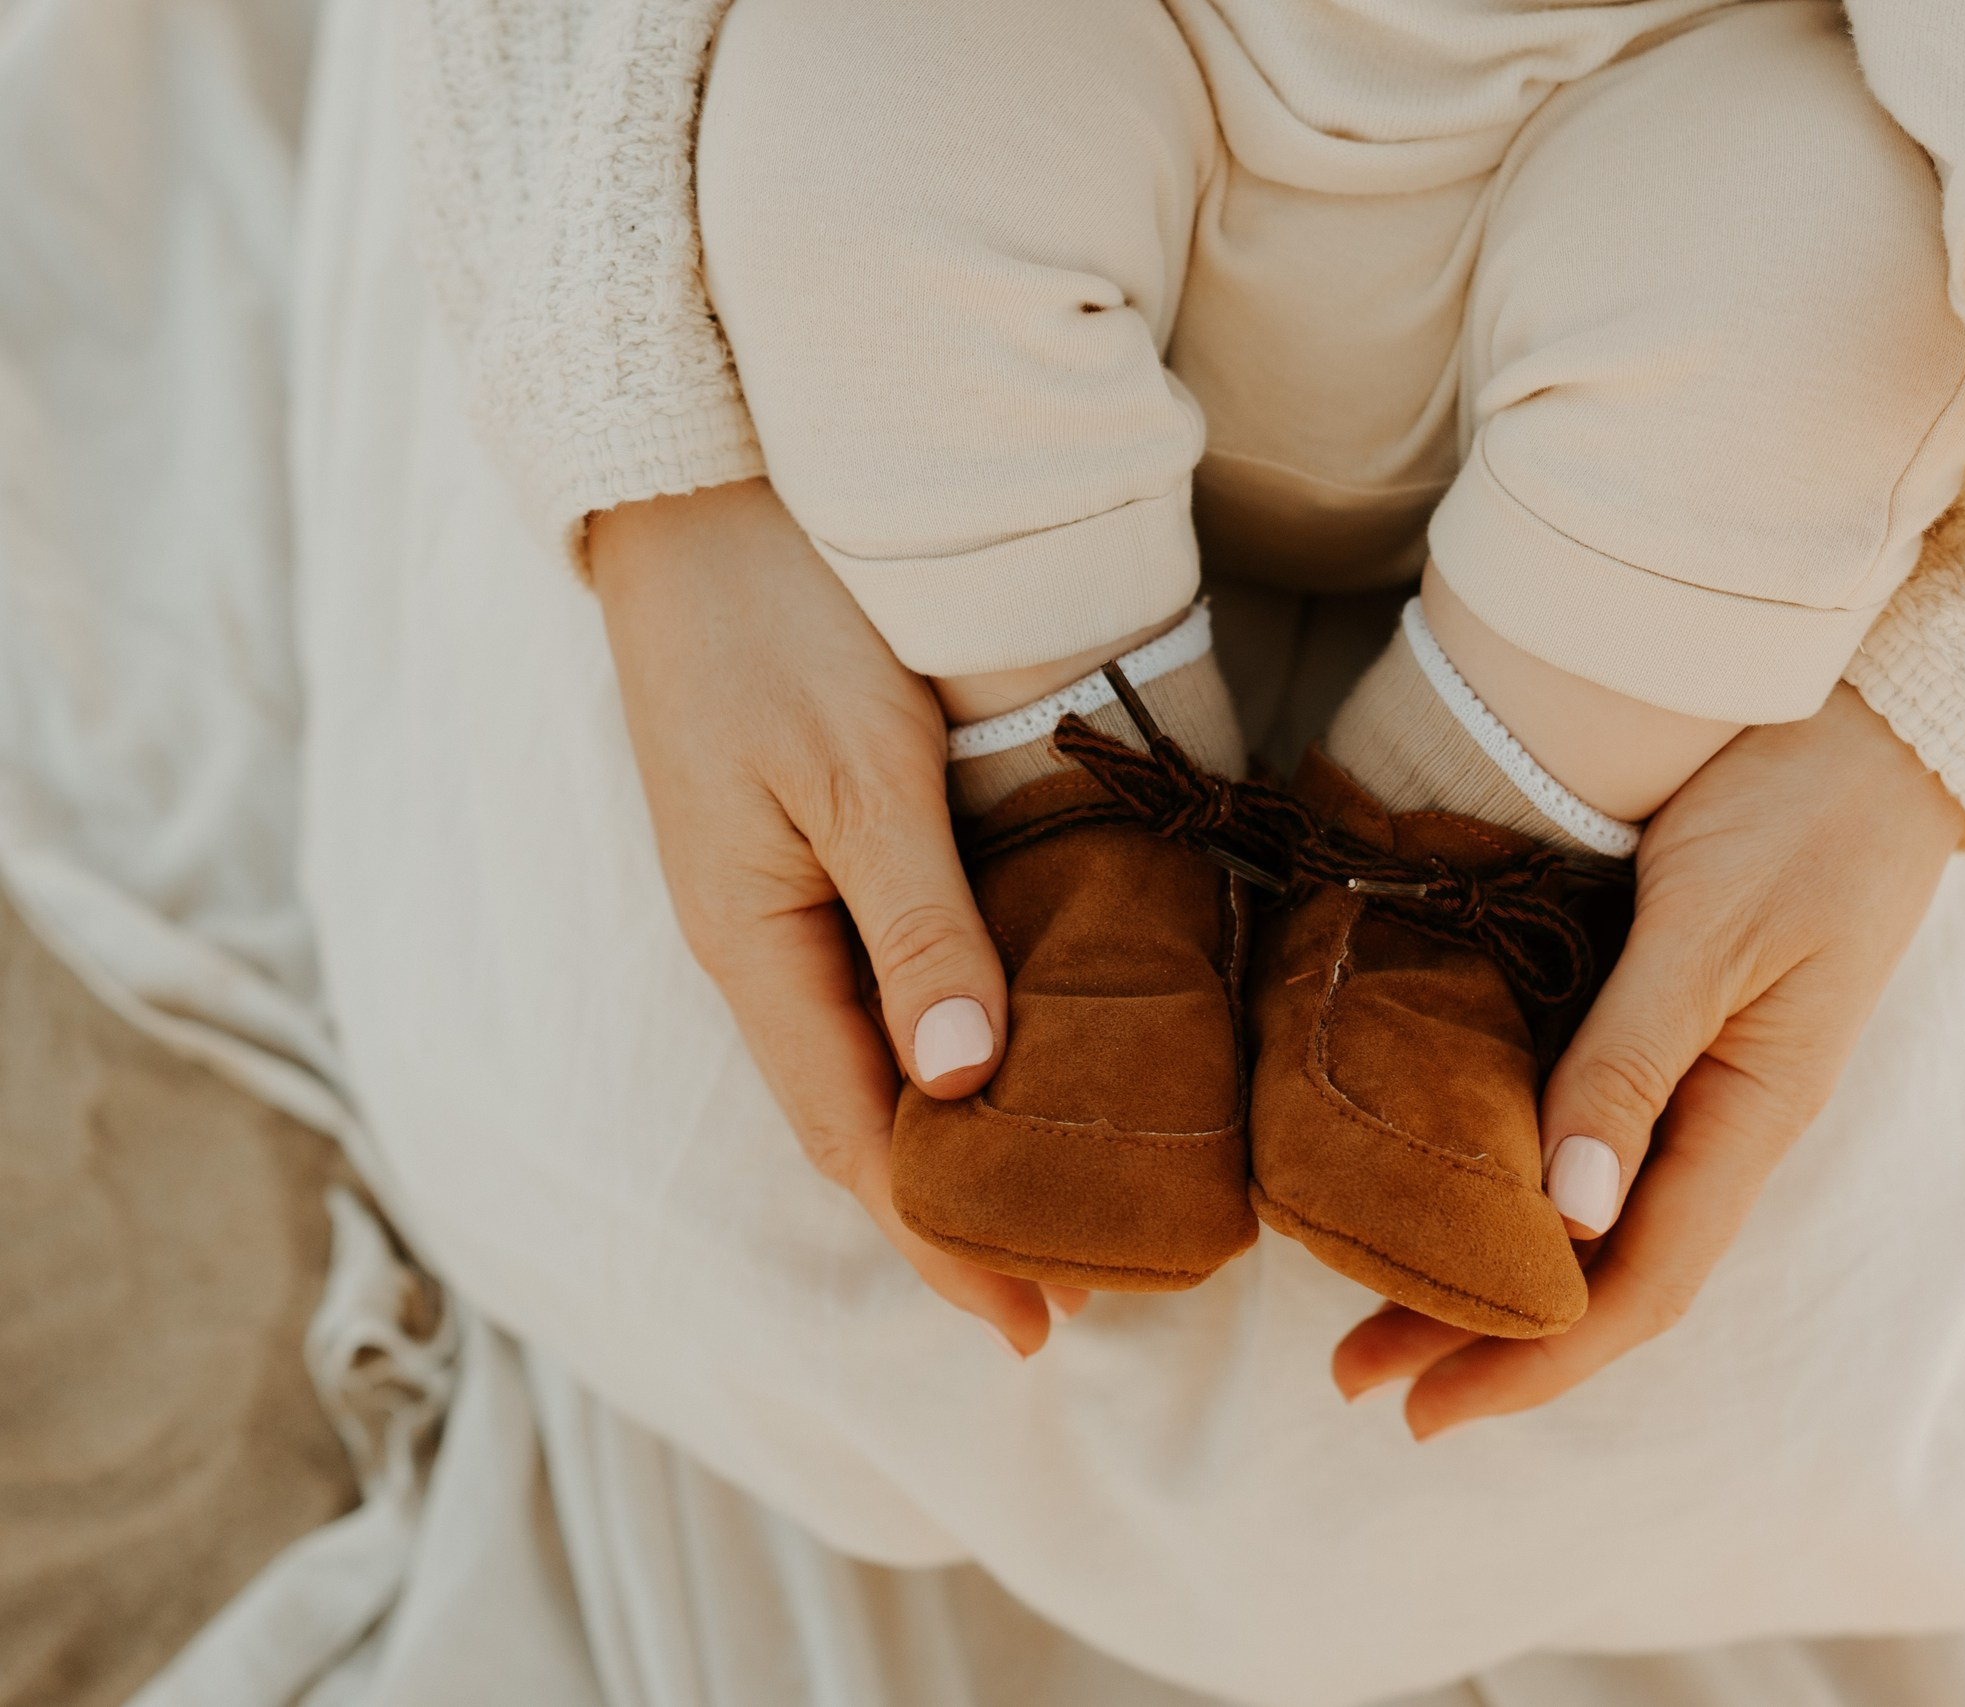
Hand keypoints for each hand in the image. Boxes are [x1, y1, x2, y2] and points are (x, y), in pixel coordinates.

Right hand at [591, 479, 1079, 1352]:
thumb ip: (917, 927)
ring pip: (866, 1063)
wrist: (705, 497)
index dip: (942, 1241)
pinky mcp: (805, 853)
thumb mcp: (861, 773)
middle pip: (857, 1122)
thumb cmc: (786, 618)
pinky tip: (994, 1068)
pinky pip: (871, 992)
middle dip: (951, 1218)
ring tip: (1044, 1208)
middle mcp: (757, 946)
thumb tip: (968, 1084)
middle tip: (1067, 1293)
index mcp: (754, 946)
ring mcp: (776, 902)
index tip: (1035, 1326)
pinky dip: (938, 1054)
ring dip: (950, 1145)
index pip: (857, 1139)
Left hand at [1333, 684, 1964, 1437]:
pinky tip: (1456, 1184)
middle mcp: (1726, 1116)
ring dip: (1495, 1268)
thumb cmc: (1803, 807)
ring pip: (1594, 1215)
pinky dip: (1519, 1183)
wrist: (1883, 713)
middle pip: (1603, 1271)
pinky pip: (1594, 1134)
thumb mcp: (1710, 927)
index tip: (1421, 1407)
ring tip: (1380, 1304)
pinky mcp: (1674, 1017)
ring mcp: (1704, 1072)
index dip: (1531, 1362)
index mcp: (1751, 1116)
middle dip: (1484, 1334)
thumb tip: (1569, 1212)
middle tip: (1357, 1373)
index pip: (1637, 1288)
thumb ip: (1634, 1060)